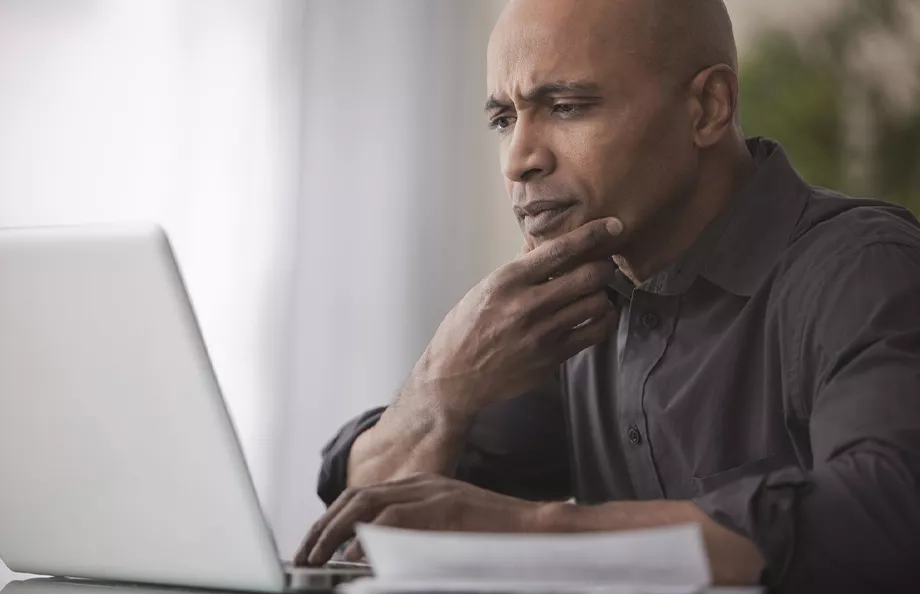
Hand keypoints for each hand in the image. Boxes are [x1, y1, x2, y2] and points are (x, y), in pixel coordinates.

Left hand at [294, 474, 543, 565]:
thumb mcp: (444, 530)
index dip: (332, 520)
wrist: (534, 528)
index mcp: (418, 486)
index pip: (361, 497)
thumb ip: (411, 533)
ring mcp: (431, 492)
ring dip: (335, 531)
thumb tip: (370, 553)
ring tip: (316, 556)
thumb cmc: (494, 536)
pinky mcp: (442, 507)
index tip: (313, 543)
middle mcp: (419, 484)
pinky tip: (351, 555)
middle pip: (355, 497)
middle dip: (324, 526)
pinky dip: (367, 536)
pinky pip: (394, 518)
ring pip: (366, 503)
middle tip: (304, 554)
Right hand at [404, 217, 622, 422]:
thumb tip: (544, 244)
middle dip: (603, 266)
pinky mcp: (553, 357)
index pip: (559, 250)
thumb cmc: (467, 327)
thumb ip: (520, 267)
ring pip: (596, 303)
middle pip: (587, 275)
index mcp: (509, 280)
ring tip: (597, 292)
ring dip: (603, 293)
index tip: (613, 225)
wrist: (456, 375)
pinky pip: (594, 332)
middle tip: (604, 265)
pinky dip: (604, 319)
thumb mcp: (486, 288)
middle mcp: (528, 304)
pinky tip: (599, 315)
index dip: (592, 234)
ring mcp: (543, 332)